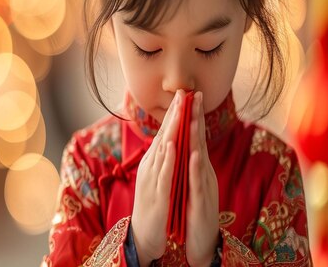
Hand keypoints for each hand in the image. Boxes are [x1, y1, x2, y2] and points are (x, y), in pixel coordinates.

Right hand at [131, 90, 184, 264]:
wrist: (143, 235)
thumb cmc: (153, 207)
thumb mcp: (159, 179)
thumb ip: (163, 160)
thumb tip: (169, 142)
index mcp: (154, 163)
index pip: (165, 134)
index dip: (175, 114)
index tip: (184, 94)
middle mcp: (150, 167)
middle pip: (164, 136)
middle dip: (174, 114)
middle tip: (182, 93)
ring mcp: (152, 179)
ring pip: (163, 150)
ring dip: (171, 129)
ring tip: (179, 110)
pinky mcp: (157, 194)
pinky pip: (163, 172)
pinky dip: (167, 157)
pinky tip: (172, 144)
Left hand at [185, 92, 219, 266]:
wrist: (203, 240)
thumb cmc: (196, 210)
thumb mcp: (192, 182)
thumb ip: (191, 162)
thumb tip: (188, 142)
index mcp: (198, 167)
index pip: (194, 137)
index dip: (192, 116)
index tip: (189, 94)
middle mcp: (203, 173)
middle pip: (199, 141)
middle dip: (197, 118)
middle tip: (195, 95)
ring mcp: (204, 186)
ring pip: (200, 158)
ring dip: (197, 137)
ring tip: (193, 117)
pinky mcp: (202, 202)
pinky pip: (198, 183)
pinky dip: (196, 168)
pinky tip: (194, 155)